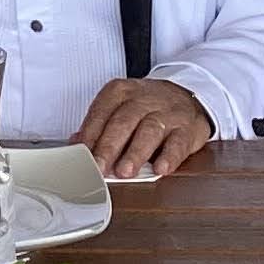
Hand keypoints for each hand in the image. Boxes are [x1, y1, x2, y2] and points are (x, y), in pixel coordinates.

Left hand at [75, 77, 215, 179]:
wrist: (186, 96)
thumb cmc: (147, 107)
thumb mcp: (121, 107)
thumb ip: (99, 125)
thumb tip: (77, 144)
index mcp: (121, 91)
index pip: (102, 112)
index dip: (91, 135)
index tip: (82, 155)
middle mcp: (144, 99)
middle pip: (123, 122)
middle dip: (109, 147)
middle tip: (100, 167)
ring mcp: (167, 113)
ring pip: (149, 131)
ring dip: (135, 153)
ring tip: (125, 171)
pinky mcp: (187, 128)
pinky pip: (178, 142)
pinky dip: (169, 157)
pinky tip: (160, 168)